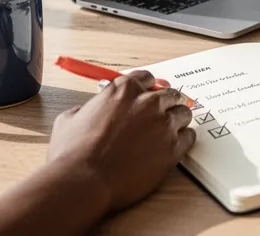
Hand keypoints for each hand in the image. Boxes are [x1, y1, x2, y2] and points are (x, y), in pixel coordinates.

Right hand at [48, 71, 195, 213]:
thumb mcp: (70, 119)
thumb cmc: (73, 153)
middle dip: (166, 103)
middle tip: (162, 114)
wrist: (84, 181)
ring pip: (184, 113)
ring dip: (177, 121)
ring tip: (168, 132)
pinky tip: (174, 147)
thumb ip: (88, 108)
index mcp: (123, 90)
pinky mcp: (173, 148)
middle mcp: (147, 102)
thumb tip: (91, 111)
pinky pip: (189, 137)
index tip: (148, 96)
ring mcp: (163, 124)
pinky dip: (183, 140)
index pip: (146, 78)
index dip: (147, 88)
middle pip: (170, 94)